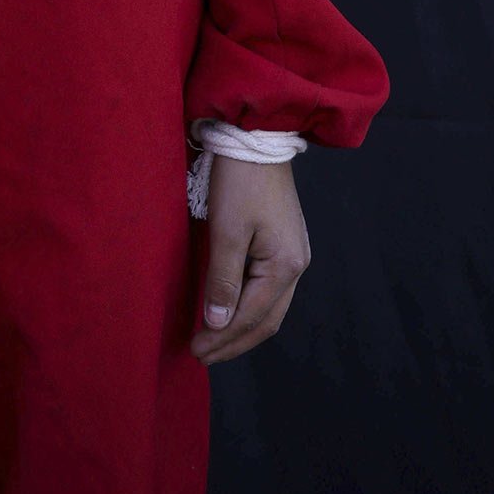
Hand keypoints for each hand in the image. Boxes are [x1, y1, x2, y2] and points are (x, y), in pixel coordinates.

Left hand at [189, 155, 310, 365]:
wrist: (257, 138)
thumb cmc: (240, 181)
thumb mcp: (226, 231)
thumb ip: (222, 281)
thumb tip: (217, 323)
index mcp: (285, 266)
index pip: (252, 318)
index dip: (223, 338)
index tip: (196, 350)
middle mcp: (296, 265)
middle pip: (266, 320)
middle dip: (234, 341)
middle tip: (202, 355)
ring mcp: (293, 254)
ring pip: (270, 307)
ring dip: (242, 328)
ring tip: (214, 341)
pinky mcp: (284, 243)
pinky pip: (268, 289)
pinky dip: (249, 307)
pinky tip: (232, 311)